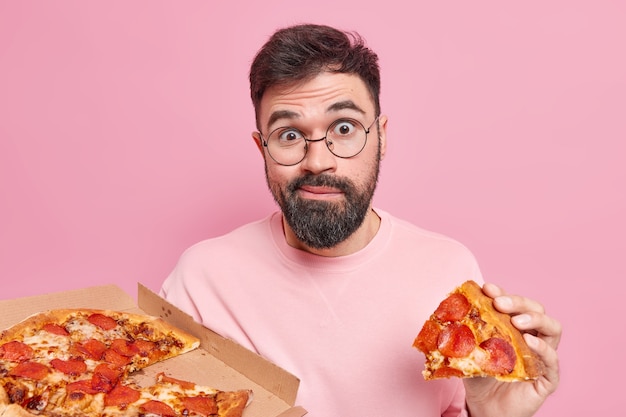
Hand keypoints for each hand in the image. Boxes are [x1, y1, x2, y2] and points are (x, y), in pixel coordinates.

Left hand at [463, 282, 560, 416]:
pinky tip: (530, 342)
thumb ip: (465, 333)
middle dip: (518, 302)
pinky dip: (543, 349)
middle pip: (536, 310)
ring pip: (553, 328)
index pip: (513, 304)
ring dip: (536, 319)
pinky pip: (553, 361)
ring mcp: (542, 356)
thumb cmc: (479, 377)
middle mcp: (532, 337)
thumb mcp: (469, 351)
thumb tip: (452, 312)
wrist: (484, 408)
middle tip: (500, 303)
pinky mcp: (547, 378)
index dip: (502, 293)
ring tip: (518, 321)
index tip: (487, 288)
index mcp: (514, 327)